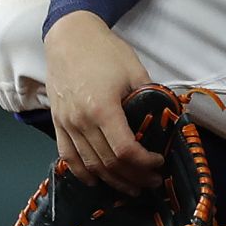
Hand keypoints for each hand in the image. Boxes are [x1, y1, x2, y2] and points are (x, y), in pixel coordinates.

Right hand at [43, 13, 165, 193]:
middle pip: (108, 162)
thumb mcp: (135, 71)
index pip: (125, 150)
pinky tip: (97, 181)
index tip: (159, 163)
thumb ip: (150, 98)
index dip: (144, 163)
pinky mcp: (57, 123)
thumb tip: (167, 119)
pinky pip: (68, 157)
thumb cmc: (105, 51)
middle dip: (133, 176)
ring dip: (112, 180)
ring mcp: (66, 124)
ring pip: (89, 165)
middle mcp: (81, 121)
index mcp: (103, 108)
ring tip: (131, 187)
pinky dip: (83, 173)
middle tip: (152, 181)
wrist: (69, 38)